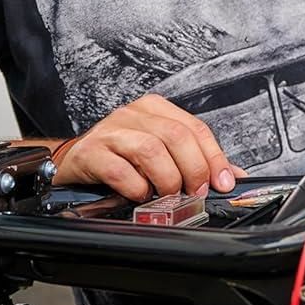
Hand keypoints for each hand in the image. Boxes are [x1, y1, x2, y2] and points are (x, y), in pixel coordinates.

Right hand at [53, 93, 239, 199]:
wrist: (73, 160)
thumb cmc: (119, 157)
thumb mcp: (159, 153)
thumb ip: (195, 161)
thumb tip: (231, 177)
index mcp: (155, 109)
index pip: (195, 128)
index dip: (215, 158)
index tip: (223, 182)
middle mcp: (133, 115)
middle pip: (176, 136)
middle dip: (193, 169)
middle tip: (195, 192)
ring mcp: (111, 132)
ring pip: (151, 150)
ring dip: (166, 179)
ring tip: (167, 195)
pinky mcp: (90, 153)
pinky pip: (120, 171)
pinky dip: (136, 188)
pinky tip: (139, 194)